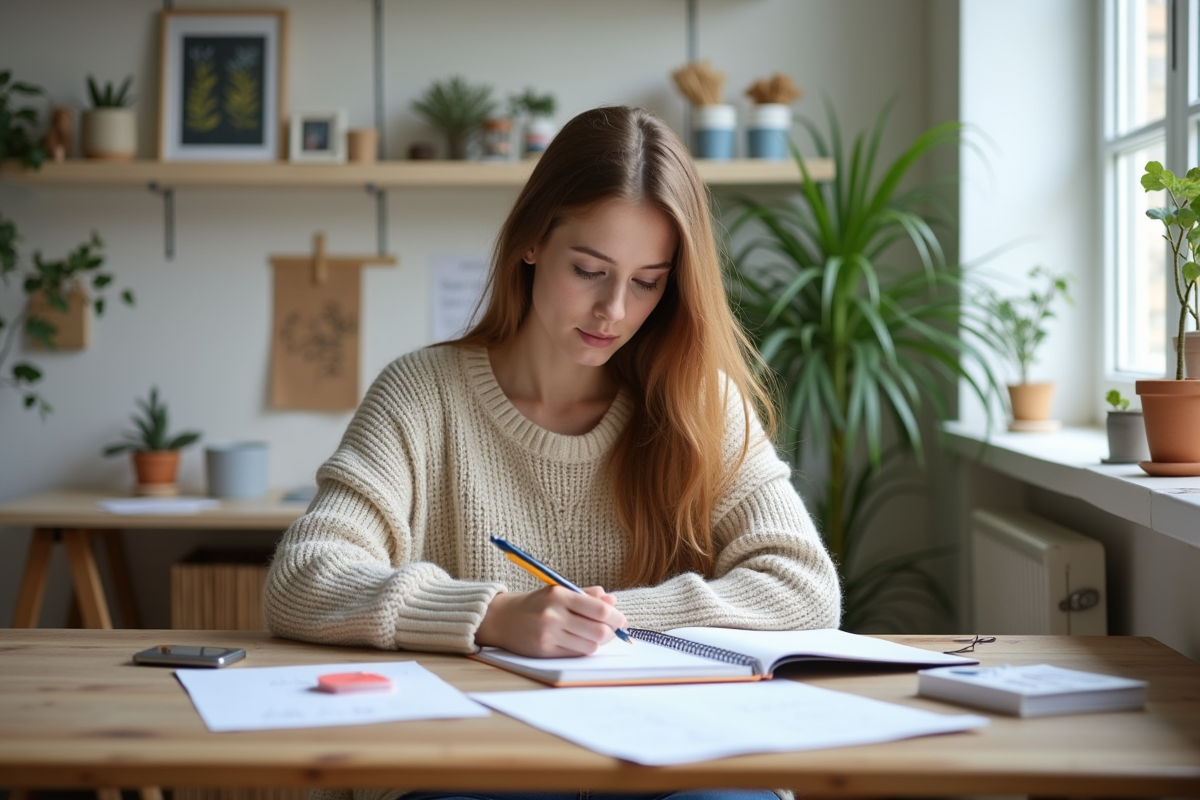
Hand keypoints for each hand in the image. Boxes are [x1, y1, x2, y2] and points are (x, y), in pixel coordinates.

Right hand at [475, 585, 627, 656]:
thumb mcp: (559, 591)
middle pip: (599, 630)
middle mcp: (553, 615)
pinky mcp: (544, 650)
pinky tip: (580, 641)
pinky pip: (576, 653)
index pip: (599, 609)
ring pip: (590, 645)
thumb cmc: (536, 604)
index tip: (622, 620)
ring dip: (598, 642)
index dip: (616, 617)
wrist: (502, 618)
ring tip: (594, 635)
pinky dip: (584, 648)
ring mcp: (548, 634)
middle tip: (614, 630)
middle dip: (612, 632)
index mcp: (559, 595)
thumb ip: (587, 595)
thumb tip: (612, 600)